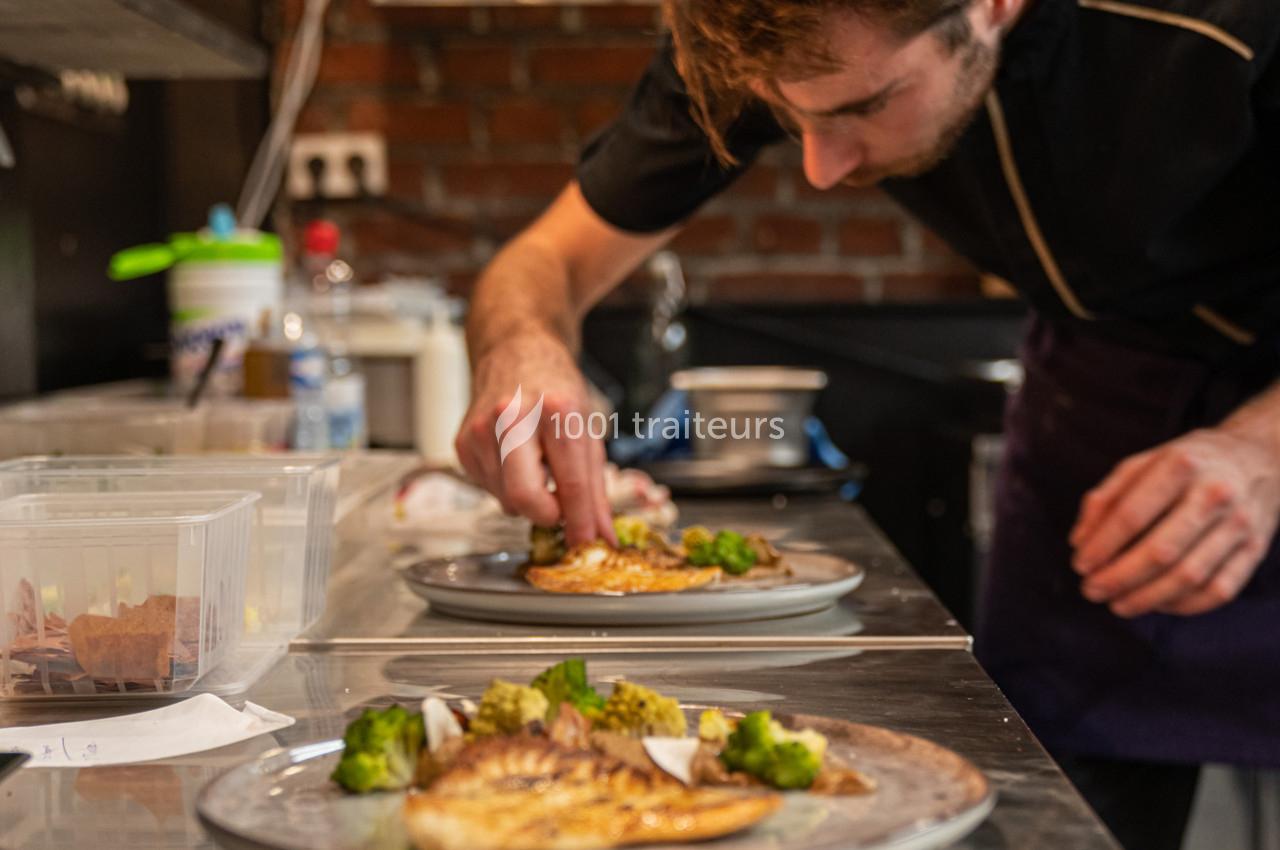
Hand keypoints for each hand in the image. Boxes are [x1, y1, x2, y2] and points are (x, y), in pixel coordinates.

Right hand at [455, 333, 614, 545]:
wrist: (516, 352)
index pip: (570, 483)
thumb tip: (599, 536)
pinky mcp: (462, 443)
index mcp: (556, 411)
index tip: (587, 543)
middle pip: (524, 497)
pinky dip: (507, 486)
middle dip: (545, 516)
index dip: (580, 522)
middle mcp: (512, 418)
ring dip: (527, 498)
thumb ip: (594, 488)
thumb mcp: (587, 430)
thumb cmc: (555, 389)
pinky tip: (515, 460)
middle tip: (559, 512)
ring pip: (506, 499)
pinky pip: (489, 488)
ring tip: (537, 466)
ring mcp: (481, 430)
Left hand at [1069, 427, 1279, 617]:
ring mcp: (1239, 524)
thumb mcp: (1141, 464)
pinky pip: (1219, 590)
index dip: (1101, 546)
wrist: (1256, 457)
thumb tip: (1079, 542)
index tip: (1080, 565)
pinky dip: (1183, 606)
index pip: (1132, 515)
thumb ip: (1105, 499)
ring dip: (1146, 598)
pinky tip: (1156, 604)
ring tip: (1117, 604)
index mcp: (1180, 466)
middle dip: (1119, 578)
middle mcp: (1214, 494)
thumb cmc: (1184, 465)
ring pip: (1189, 577)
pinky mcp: (1255, 549)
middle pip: (1161, 551)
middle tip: (1091, 590)